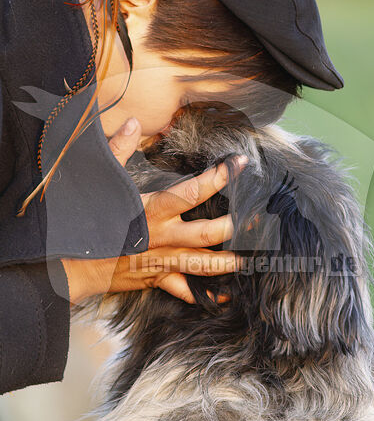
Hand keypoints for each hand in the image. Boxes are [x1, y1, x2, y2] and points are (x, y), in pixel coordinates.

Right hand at [62, 118, 246, 304]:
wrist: (71, 264)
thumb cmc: (87, 221)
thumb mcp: (102, 181)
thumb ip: (118, 150)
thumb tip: (132, 123)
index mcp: (153, 210)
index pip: (193, 191)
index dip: (219, 177)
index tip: (239, 165)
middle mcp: (163, 236)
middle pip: (209, 233)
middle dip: (234, 227)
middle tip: (256, 221)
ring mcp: (162, 260)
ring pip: (203, 264)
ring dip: (227, 263)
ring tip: (249, 260)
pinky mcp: (156, 278)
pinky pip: (183, 289)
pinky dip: (202, 294)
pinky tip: (222, 297)